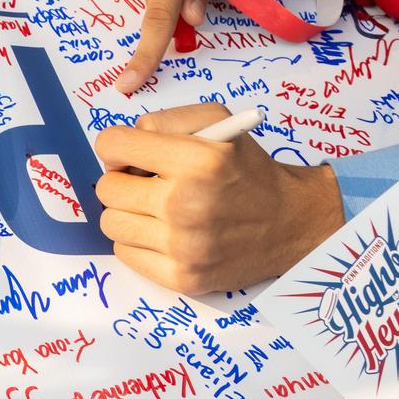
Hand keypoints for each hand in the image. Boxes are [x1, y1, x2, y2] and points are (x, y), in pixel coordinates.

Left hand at [93, 102, 341, 291]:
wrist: (291, 222)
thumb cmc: (248, 170)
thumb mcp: (218, 122)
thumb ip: (163, 121)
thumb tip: (118, 148)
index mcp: (197, 160)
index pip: (112, 146)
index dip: (116, 147)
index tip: (131, 155)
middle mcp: (187, 204)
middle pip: (107, 188)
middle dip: (123, 180)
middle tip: (147, 183)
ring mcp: (183, 246)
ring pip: (111, 222)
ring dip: (128, 212)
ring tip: (156, 208)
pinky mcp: (183, 277)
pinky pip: (125, 254)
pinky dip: (137, 241)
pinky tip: (163, 233)